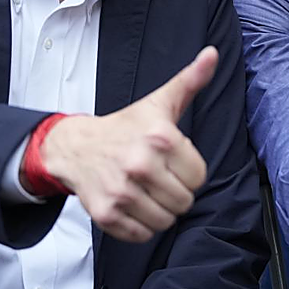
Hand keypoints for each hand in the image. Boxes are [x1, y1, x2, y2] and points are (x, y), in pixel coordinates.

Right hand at [40, 47, 214, 242]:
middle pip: (184, 201)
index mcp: (160, 138)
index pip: (199, 176)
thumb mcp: (161, 101)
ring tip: (146, 190)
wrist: (76, 147)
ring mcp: (121, 192)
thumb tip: (212, 54)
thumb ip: (191, 80)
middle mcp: (140, 165)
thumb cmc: (125, 126)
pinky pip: (142, 235)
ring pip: (165, 221)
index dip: (188, 171)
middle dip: (176, 191)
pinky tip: (133, 203)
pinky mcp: (106, 215)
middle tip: (159, 176)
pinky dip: (141, 225)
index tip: (172, 160)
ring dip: (160, 210)